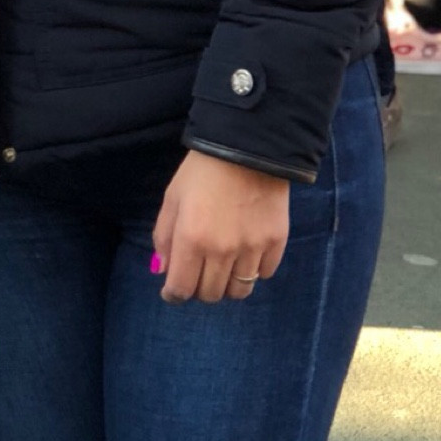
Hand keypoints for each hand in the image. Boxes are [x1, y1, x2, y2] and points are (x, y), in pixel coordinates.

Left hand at [152, 150, 290, 303]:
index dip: (174, 294)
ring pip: (239, 291)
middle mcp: (222, 250)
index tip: (173, 291)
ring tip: (223, 267)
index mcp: (191, 239)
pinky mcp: (276, 241)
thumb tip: (164, 271)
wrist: (247, 146)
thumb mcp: (173, 198)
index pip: (181, 289)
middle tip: (198, 273)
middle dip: (199, 289)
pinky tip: (246, 253)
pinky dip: (254, 270)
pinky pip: (264, 274)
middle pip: (210, 294)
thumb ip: (164, 236)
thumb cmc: (202, 171)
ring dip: (227, 284)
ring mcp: (252, 248)